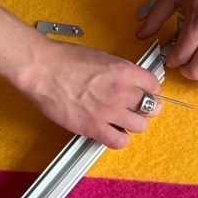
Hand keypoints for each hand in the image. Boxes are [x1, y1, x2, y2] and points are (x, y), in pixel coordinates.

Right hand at [23, 40, 162, 148]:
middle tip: (139, 107)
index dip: (152, 89)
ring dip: (133, 124)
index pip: (154, 84)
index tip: (148, 92)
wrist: (43, 69)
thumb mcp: (102, 56)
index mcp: (123, 71)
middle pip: (151, 107)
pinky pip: (119, 141)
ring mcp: (108, 112)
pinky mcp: (93, 128)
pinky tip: (112, 132)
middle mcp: (120, 92)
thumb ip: (119, 71)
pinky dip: (119, 139)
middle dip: (146, 107)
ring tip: (124, 120)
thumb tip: (129, 80)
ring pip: (140, 126)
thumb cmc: (65, 59)